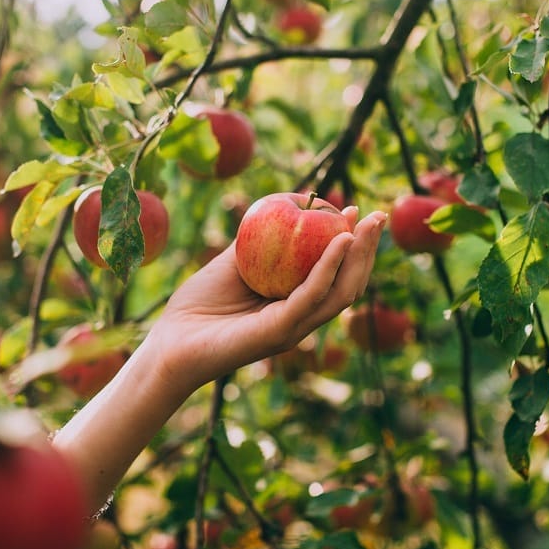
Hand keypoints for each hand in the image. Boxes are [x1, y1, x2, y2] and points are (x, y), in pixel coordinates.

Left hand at [146, 207, 384, 391]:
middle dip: (368, 250)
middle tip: (378, 216)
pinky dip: (328, 268)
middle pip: (348, 284)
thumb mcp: (231, 263)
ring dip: (358, 257)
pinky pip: (311, 296)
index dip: (352, 246)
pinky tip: (338, 242)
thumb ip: (256, 241)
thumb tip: (280, 206)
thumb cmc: (197, 306)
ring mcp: (293, 328)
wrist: (170, 343)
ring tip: (367, 225)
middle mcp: (301, 319)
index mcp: (294, 306)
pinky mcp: (279, 332)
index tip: (358, 212)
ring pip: (340, 292)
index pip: (336, 276)